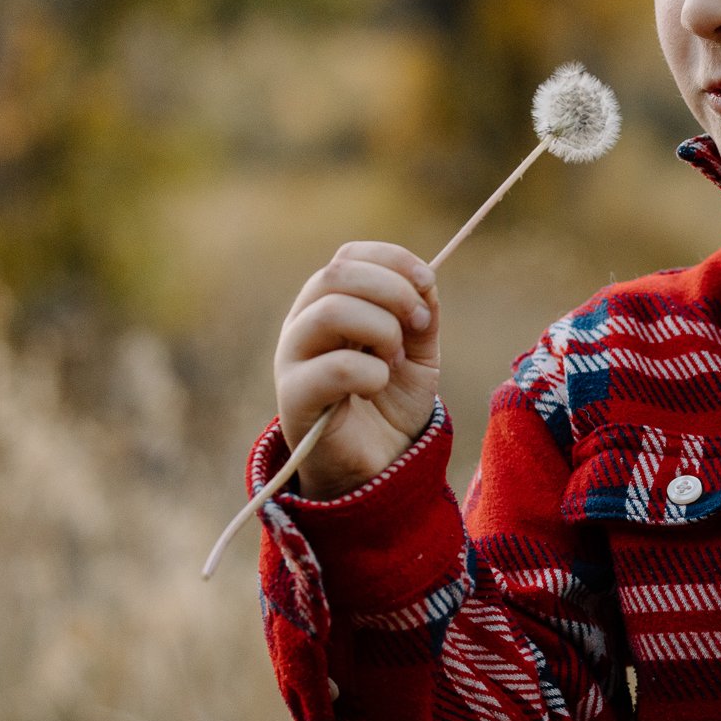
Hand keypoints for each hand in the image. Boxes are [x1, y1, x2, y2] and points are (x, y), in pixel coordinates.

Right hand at [273, 241, 440, 499]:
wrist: (378, 465)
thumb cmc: (391, 402)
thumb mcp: (418, 350)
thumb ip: (420, 312)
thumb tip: (425, 278)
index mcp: (329, 303)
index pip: (350, 255)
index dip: (393, 260)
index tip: (428, 285)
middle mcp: (303, 323)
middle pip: (337, 273)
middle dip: (393, 290)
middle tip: (419, 323)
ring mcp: (292, 358)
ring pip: (331, 310)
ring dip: (381, 329)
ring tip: (393, 358)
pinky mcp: (294, 398)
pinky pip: (334, 367)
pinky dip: (371, 372)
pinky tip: (376, 386)